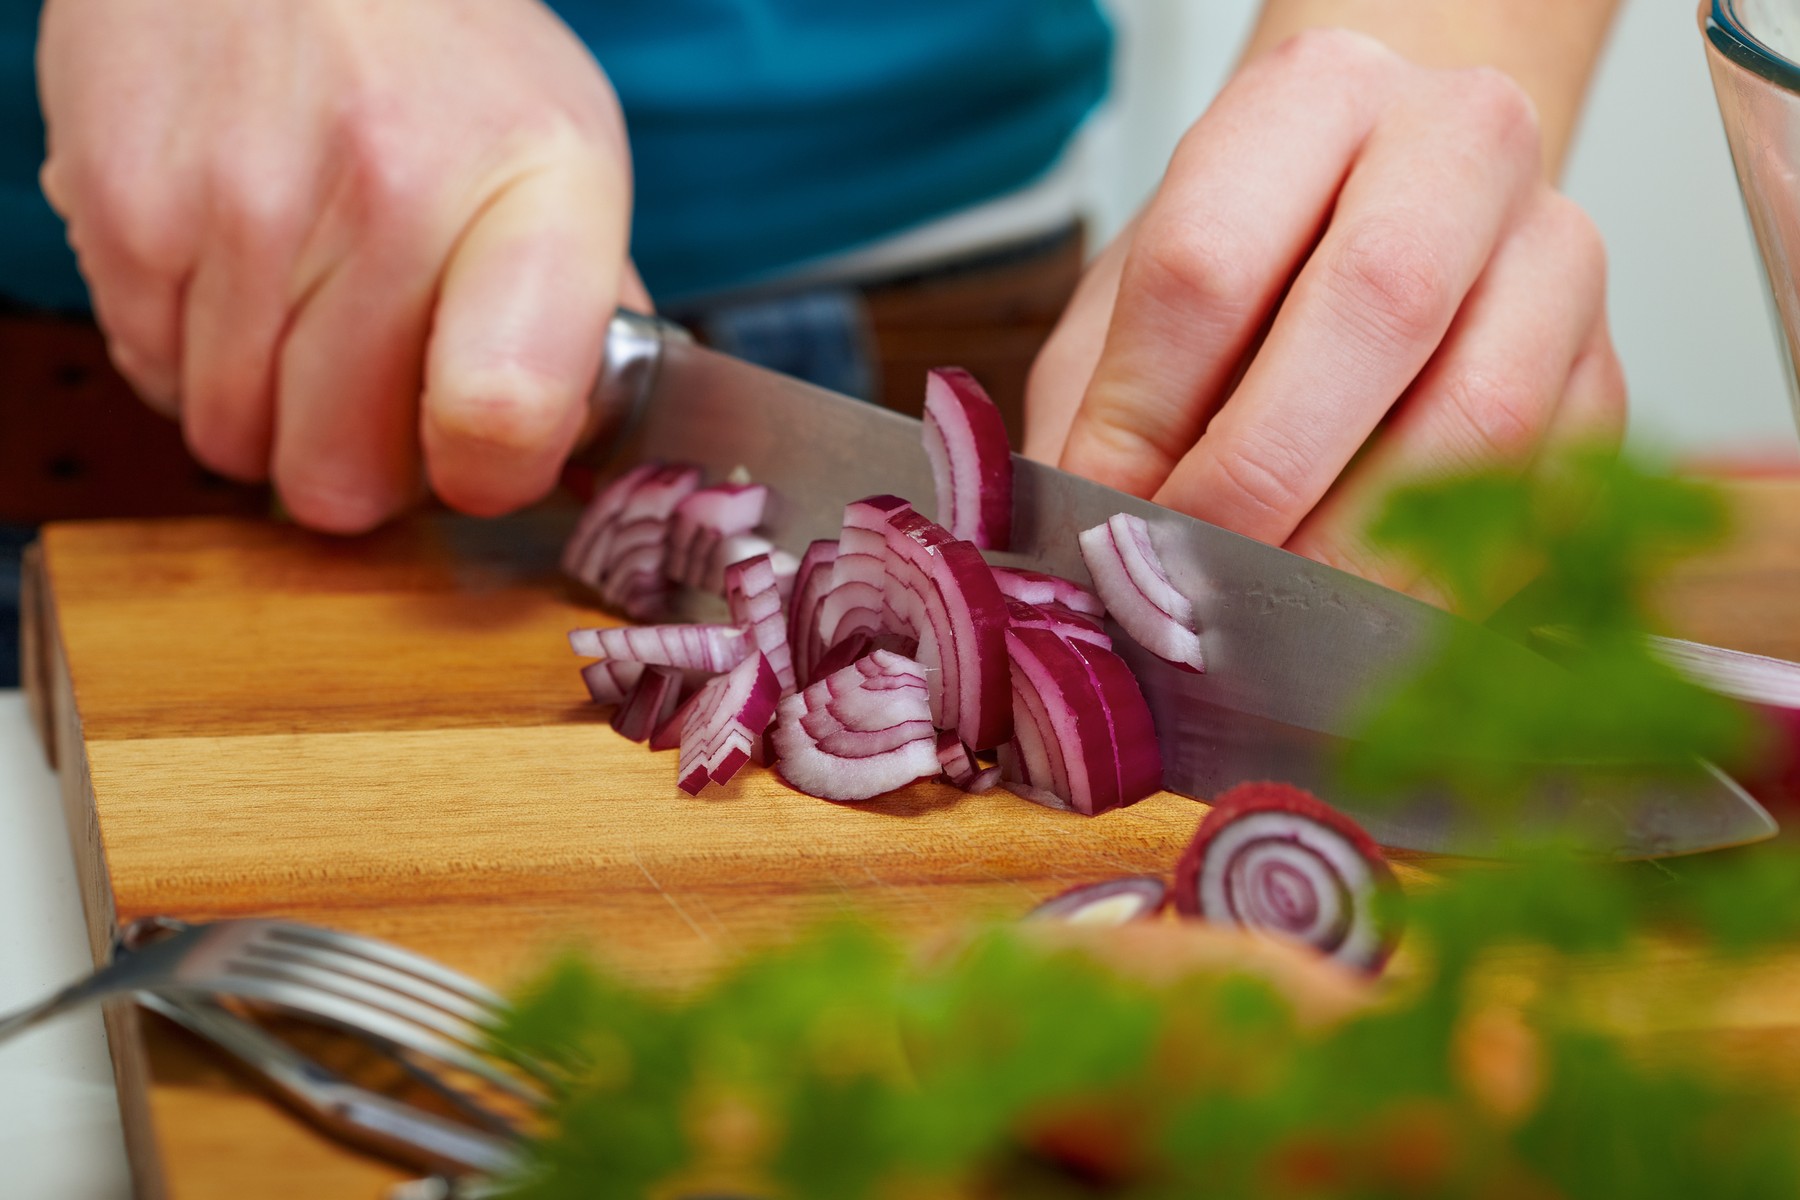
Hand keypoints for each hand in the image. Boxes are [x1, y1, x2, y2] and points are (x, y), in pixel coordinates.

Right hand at [38, 0, 643, 531]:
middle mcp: (389, 191)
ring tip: (306, 309)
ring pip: (237, 445)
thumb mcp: (561, 152)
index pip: (504, 415)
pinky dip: (194, 356)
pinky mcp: (126, 205)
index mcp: (534, 182)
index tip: (479, 457)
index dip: (488, 477)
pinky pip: (155, 378)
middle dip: (361, 463)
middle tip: (379, 389)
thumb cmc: (438, 55)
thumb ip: (583, 314)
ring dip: (271, 412)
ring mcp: (242, 202)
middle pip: (342, 479)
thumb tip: (573, 452)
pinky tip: (235, 274)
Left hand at [1025, 29, 1624, 598]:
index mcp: (1312, 97)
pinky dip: (1444, 583)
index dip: (1145, 417)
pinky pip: (1542, 499)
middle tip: (1193, 582)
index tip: (1106, 519)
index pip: (1209, 262)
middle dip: (1263, 479)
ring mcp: (1556, 257)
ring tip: (1270, 625)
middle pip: (1374, 307)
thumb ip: (1099, 417)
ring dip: (1360, 551)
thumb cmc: (1251, 255)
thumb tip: (1083, 557)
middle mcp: (1459, 146)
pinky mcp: (1608, 373)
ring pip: (1482, 418)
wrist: (1397, 199)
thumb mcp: (1132, 308)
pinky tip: (1362, 624)